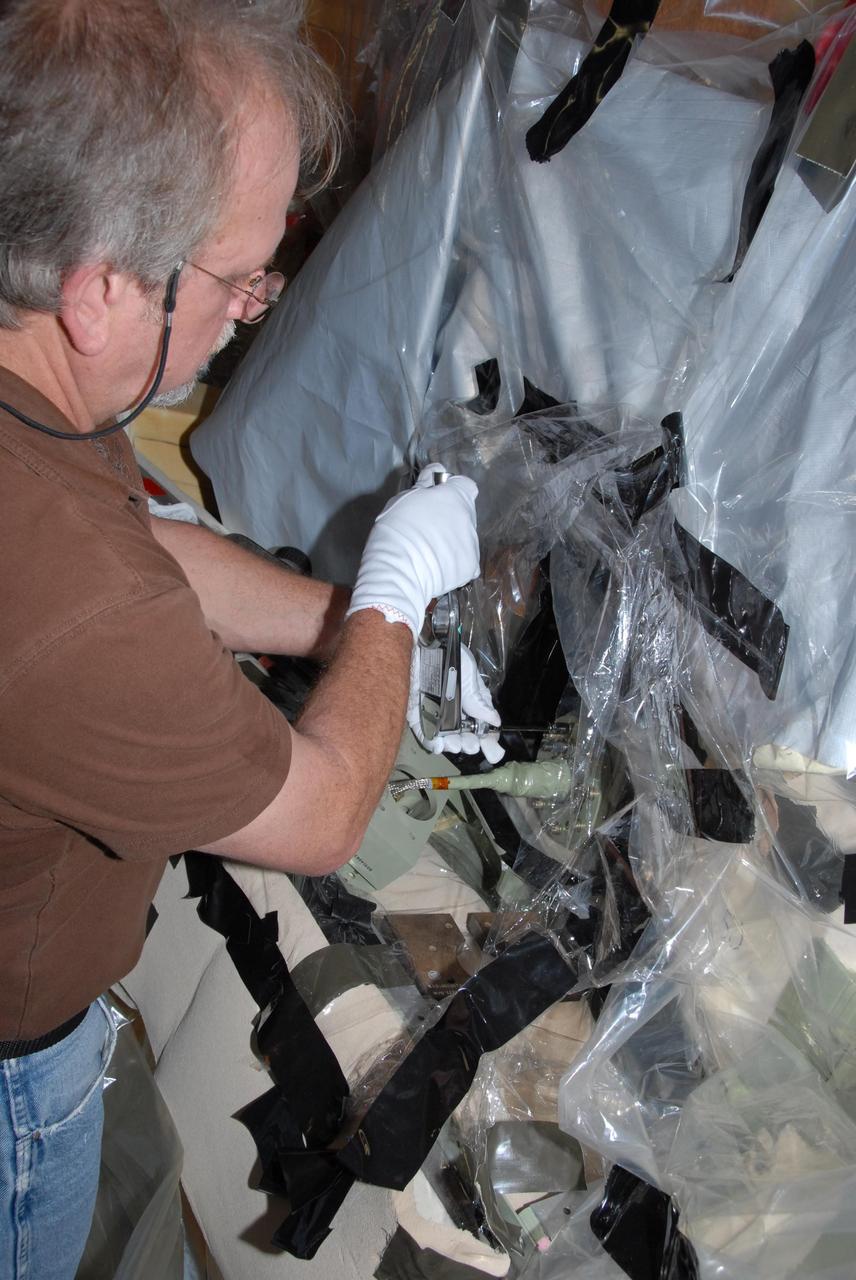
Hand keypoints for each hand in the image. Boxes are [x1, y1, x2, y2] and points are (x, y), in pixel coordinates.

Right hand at [346, 465, 479, 638]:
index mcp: (455, 496)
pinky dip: (455, 561)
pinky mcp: (470, 566)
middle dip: (450, 517)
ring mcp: (472, 543)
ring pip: (465, 537)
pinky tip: (437, 565)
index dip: (452, 490)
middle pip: (465, 513)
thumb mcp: (405, 498)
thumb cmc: (397, 530)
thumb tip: (436, 470)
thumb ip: (425, 484)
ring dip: (452, 539)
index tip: (437, 499)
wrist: (399, 570)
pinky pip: (465, 560)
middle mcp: (469, 518)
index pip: (465, 485)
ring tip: (430, 549)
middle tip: (427, 528)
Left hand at [407, 644, 504, 763]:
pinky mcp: (415, 713)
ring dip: (452, 744)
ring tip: (457, 746)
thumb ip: (479, 699)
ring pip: (444, 736)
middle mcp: (452, 709)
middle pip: (462, 734)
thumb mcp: (469, 674)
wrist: (419, 643)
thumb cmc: (447, 653)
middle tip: (472, 746)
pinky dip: (431, 741)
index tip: (491, 746)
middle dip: (469, 743)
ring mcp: (434, 712)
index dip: (487, 736)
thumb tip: (494, 720)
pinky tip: (439, 745)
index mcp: (469, 700)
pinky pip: (423, 731)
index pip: (480, 723)